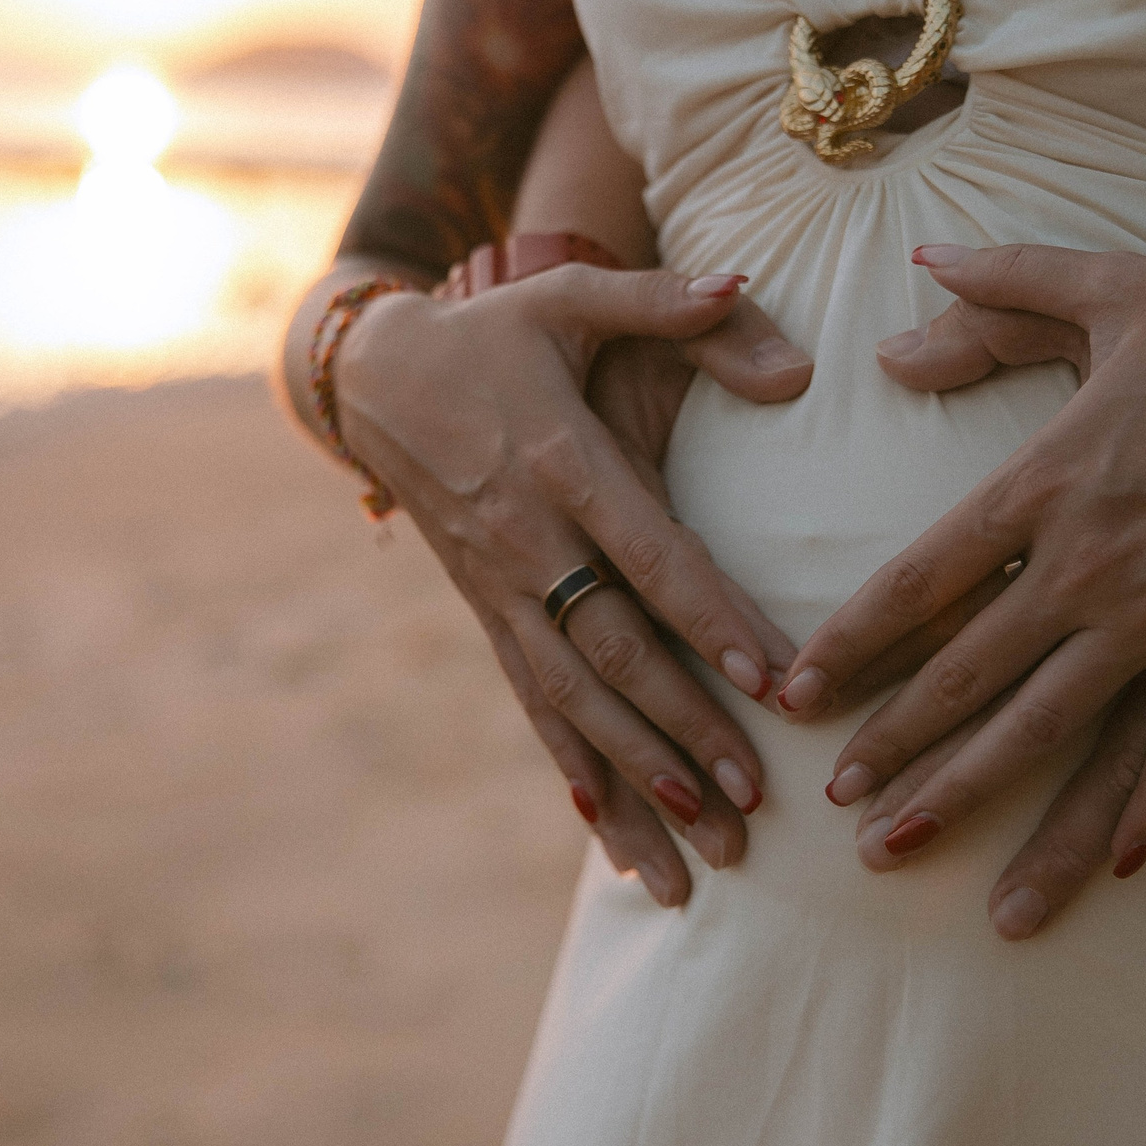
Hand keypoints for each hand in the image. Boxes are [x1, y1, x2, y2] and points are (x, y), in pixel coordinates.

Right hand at [335, 264, 810, 903]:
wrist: (375, 378)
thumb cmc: (496, 329)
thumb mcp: (572, 295)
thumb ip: (667, 300)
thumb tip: (749, 288)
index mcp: (563, 461)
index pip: (648, 551)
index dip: (708, 615)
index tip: (770, 680)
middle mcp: (528, 540)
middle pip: (613, 649)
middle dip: (683, 729)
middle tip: (752, 799)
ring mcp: (501, 588)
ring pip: (572, 701)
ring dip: (637, 779)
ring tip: (700, 856)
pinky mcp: (486, 615)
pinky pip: (534, 707)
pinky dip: (578, 777)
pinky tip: (616, 846)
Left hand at [796, 244, 1145, 884]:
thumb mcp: (1106, 287)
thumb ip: (1001, 286)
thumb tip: (918, 267)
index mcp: (1041, 480)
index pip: (917, 579)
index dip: (850, 642)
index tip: (798, 690)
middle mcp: (1085, 561)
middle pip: (965, 674)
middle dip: (893, 742)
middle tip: (835, 801)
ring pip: (1046, 726)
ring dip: (974, 789)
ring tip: (913, 839)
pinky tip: (1118, 865)